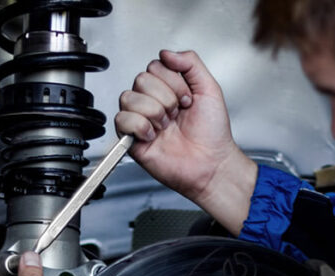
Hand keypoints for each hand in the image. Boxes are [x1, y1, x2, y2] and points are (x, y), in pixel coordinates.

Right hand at [115, 50, 256, 234]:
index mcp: (168, 90)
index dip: (173, 82)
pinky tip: (153, 135)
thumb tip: (167, 53)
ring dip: (153, 111)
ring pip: (128, 97)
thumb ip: (190, 62)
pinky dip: (140, 125)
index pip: (154, 66)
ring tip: (166, 126)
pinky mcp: (132, 140)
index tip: (188, 100)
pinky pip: (121, 119)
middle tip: (177, 114)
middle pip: (140, 79)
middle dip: (165, 97)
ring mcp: (141, 121)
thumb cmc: (212, 135)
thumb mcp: (209, 88)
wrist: (211, 164)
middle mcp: (153, 103)